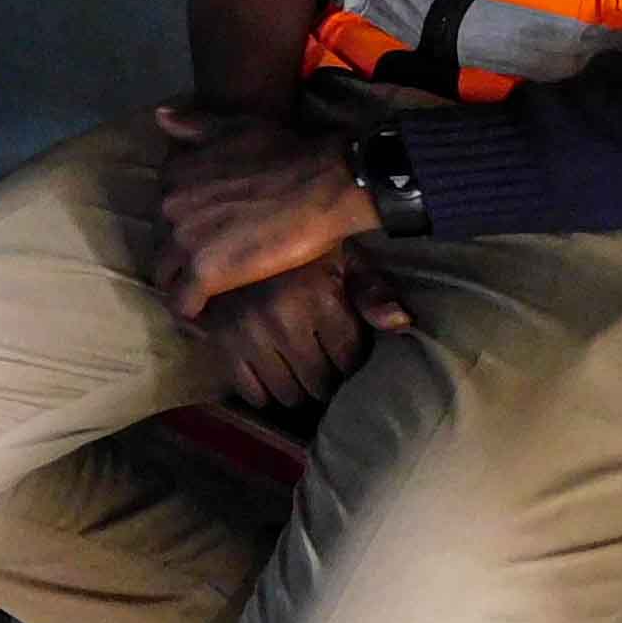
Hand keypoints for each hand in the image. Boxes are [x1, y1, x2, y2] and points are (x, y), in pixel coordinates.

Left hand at [150, 105, 382, 318]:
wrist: (322, 185)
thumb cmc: (286, 152)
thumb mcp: (235, 127)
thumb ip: (195, 126)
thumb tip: (161, 118)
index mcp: (174, 172)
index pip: (162, 210)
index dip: (182, 226)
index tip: (203, 237)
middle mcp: (169, 204)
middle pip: (161, 243)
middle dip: (180, 256)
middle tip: (210, 266)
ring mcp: (184, 239)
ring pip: (165, 274)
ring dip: (182, 284)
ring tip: (208, 292)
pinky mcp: (204, 273)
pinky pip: (182, 303)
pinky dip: (192, 311)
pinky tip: (208, 313)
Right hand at [189, 252, 413, 409]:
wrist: (231, 229)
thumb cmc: (299, 249)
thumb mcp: (343, 259)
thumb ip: (373, 292)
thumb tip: (401, 323)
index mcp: (316, 296)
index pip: (349, 359)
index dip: (352, 359)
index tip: (345, 350)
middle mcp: (280, 317)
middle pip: (319, 382)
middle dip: (326, 377)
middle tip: (322, 362)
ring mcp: (246, 333)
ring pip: (287, 392)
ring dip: (297, 388)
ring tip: (299, 369)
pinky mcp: (220, 342)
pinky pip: (251, 392)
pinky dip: (264, 390)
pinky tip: (270, 372)